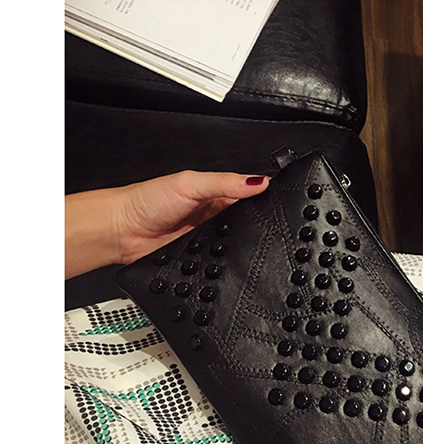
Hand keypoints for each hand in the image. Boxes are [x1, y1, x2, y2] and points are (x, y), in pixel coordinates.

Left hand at [114, 171, 268, 264]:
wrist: (121, 231)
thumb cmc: (146, 201)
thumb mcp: (190, 184)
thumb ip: (225, 183)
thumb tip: (259, 182)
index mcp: (216, 192)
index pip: (249, 192)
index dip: (265, 195)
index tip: (280, 199)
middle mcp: (215, 214)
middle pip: (247, 220)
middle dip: (256, 223)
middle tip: (264, 224)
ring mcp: (209, 237)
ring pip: (237, 243)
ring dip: (240, 244)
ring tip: (244, 241)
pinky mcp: (202, 257)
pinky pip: (221, 260)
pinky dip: (226, 261)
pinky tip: (227, 257)